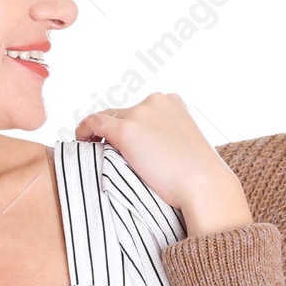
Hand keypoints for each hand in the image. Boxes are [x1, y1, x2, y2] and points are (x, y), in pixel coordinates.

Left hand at [74, 93, 252, 236]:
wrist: (204, 184)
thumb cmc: (199, 175)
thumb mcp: (186, 145)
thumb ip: (167, 137)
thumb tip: (148, 149)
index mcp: (173, 102)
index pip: (141, 110)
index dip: (131, 127)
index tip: (126, 145)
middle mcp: (156, 100)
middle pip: (123, 113)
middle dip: (116, 131)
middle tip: (108, 150)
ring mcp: (140, 113)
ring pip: (108, 118)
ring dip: (100, 133)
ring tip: (94, 148)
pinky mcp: (126, 129)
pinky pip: (94, 122)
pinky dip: (84, 130)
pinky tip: (82, 141)